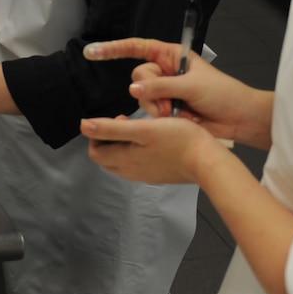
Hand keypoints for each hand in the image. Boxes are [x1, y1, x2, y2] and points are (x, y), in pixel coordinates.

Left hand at [80, 112, 220, 185]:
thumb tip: (83, 126)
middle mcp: (131, 172)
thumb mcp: (142, 129)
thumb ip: (111, 128)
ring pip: (124, 161)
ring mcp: (146, 176)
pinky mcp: (160, 175)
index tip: (120, 117)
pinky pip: (140, 164)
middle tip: (128, 121)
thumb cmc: (178, 140)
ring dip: (126, 144)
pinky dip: (140, 151)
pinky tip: (156, 140)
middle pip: (108, 157)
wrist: (209, 162)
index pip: (95, 152)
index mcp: (124, 160)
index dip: (99, 133)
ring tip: (142, 129)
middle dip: (111, 138)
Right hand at [82, 37, 272, 149]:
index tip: (92, 52)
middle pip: (139, 77)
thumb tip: (134, 90)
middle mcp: (165, 72)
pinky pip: (150, 112)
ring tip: (178, 113)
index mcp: (172, 56)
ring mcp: (165, 92)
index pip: (137, 47)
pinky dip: (161, 118)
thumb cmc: (223, 94)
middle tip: (170, 103)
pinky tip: (179, 119)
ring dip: (157, 108)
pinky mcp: (166, 111)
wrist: (239, 119)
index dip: (113, 48)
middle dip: (151, 92)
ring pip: (142, 97)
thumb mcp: (192, 85)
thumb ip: (162, 86)